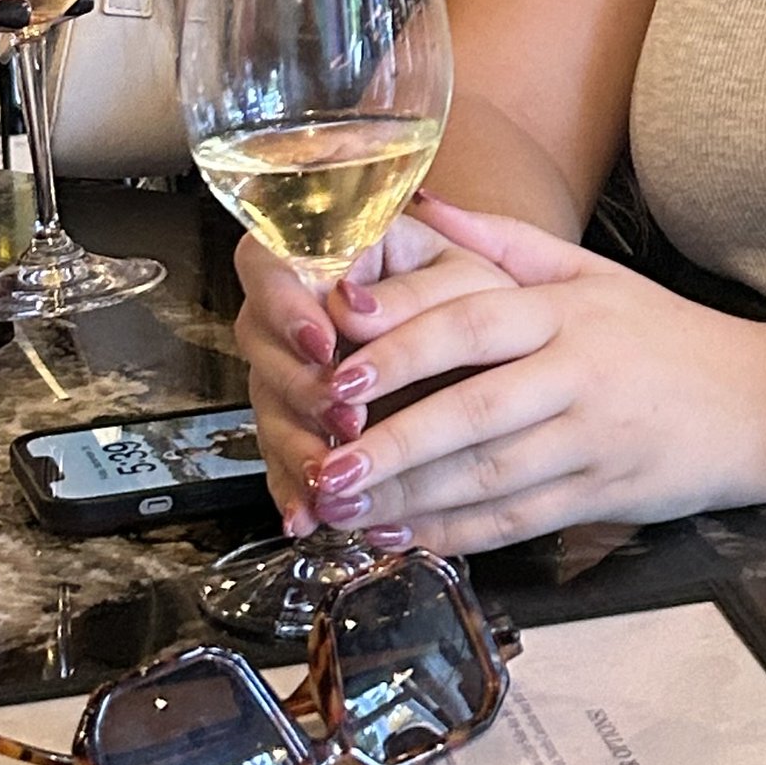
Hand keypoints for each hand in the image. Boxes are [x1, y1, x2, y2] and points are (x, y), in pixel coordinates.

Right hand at [235, 215, 511, 519]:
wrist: (506, 350)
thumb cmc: (487, 298)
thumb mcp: (467, 282)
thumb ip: (410, 292)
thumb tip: (350, 306)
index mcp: (331, 249)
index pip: (271, 264)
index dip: (286, 306)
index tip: (322, 344)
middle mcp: (298, 306)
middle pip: (260, 340)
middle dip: (297, 385)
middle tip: (342, 416)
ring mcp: (295, 366)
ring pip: (268, 403)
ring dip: (295, 444)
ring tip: (328, 479)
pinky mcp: (305, 420)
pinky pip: (281, 454)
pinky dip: (293, 488)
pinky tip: (307, 515)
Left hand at [281, 196, 765, 553]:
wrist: (760, 404)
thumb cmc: (663, 334)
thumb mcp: (591, 271)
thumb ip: (500, 242)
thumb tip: (419, 207)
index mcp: (566, 309)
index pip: (472, 320)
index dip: (402, 343)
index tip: (336, 364)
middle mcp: (578, 372)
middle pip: (473, 410)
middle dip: (390, 441)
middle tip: (321, 464)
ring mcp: (593, 440)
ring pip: (489, 475)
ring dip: (408, 497)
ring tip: (339, 509)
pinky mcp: (603, 496)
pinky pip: (517, 521)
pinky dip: (456, 534)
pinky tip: (402, 536)